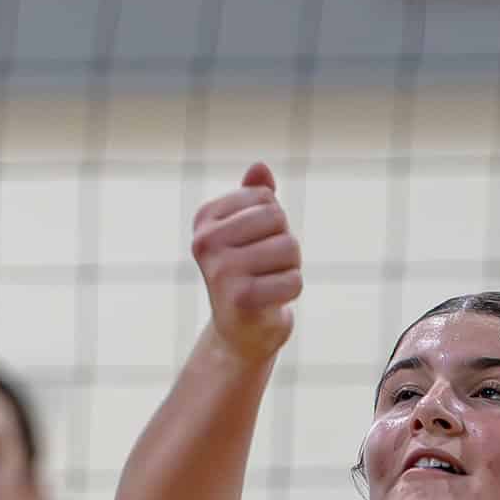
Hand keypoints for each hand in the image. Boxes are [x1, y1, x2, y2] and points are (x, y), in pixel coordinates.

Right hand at [192, 161, 302, 363]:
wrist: (239, 333)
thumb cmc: (248, 274)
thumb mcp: (250, 231)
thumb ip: (255, 197)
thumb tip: (259, 167)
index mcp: (205, 219)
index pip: (266, 198)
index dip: (275, 222)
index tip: (256, 245)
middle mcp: (206, 241)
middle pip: (278, 219)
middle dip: (285, 244)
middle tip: (266, 268)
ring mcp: (221, 270)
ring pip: (289, 248)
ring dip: (290, 268)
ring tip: (268, 283)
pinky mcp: (240, 298)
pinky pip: (293, 280)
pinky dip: (291, 291)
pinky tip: (271, 301)